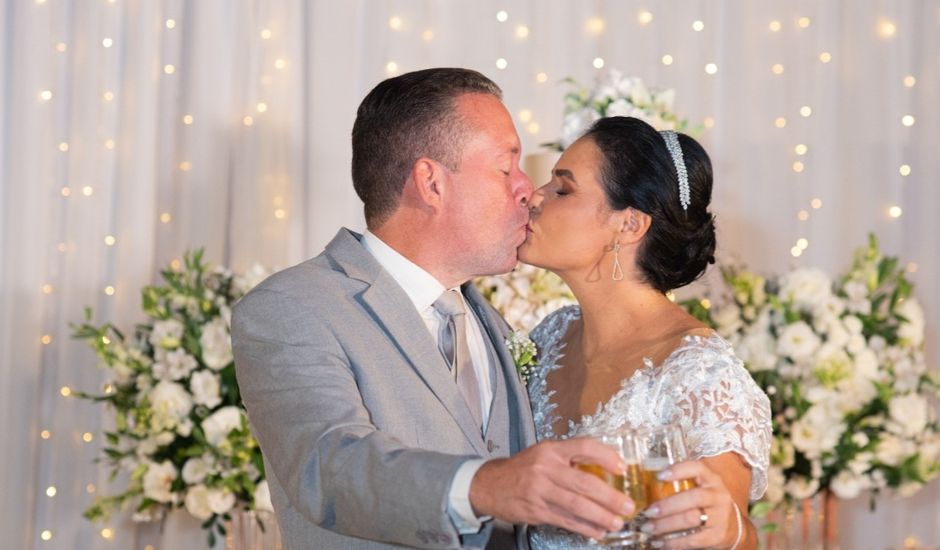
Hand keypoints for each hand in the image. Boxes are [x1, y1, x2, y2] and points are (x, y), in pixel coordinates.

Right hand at [469, 438, 634, 539]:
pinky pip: (566, 520)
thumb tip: (604, 471)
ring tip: (617, 522)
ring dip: (600, 516)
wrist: (489, 484)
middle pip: (584, 483)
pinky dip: (585, 528)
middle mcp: (545, 468)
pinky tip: (598, 531)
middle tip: (627, 506)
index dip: (606, 457)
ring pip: (576, 505)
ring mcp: (540, 491)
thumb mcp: (544, 453)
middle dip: (609, 497)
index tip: (622, 469)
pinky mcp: (536, 511)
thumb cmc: (523, 468)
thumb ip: (569, 458)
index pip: (584, 447)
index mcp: (551, 449)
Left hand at [641, 460, 741, 548]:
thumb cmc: (706, 503)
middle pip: (693, 498)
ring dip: (666, 525)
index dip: (679, 470)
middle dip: (667, 505)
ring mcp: (720, 517)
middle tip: (648, 512)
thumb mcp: (700, 488)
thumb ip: (680, 484)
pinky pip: (693, 540)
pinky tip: (660, 543)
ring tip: (648, 528)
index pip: (698, 468)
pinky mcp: (717, 536)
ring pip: (691, 519)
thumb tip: (646, 482)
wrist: (731, 526)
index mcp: (711, 480)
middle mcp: (718, 496)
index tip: (659, 475)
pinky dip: (674, 542)